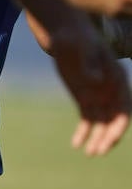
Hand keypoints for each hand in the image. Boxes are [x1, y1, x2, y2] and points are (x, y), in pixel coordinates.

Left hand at [28, 9, 131, 155]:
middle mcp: (111, 91)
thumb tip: (94, 81)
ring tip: (88, 153)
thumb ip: (89, 64)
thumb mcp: (83, 48)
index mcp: (117, 80)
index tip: (111, 139)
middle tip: (96, 152)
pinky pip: (87, 119)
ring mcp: (98, 95)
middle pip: (114, 120)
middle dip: (108, 138)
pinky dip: (83, 132)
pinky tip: (75, 144)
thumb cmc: (77, 38)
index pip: (123, 109)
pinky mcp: (84, 97)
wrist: (65, 36)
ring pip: (101, 123)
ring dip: (97, 139)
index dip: (119, 125)